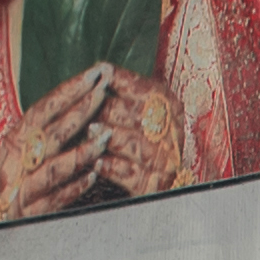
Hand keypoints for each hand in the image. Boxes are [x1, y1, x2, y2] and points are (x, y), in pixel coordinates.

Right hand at [0, 62, 119, 217]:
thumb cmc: (20, 187)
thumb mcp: (28, 155)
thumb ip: (50, 134)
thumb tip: (83, 104)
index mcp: (14, 141)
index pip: (42, 109)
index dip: (68, 90)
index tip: (95, 73)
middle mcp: (14, 161)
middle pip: (49, 131)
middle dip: (79, 109)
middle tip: (105, 90)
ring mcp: (20, 188)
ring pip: (52, 166)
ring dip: (80, 151)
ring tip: (105, 137)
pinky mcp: (29, 214)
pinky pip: (53, 198)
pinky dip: (73, 187)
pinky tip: (94, 177)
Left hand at [89, 70, 192, 197]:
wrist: (156, 189)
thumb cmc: (137, 144)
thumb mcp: (139, 116)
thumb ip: (127, 97)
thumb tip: (101, 71)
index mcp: (170, 110)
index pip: (149, 90)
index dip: (123, 79)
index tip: (101, 70)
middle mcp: (173, 134)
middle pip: (142, 116)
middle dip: (111, 109)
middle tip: (86, 107)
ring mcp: (165, 162)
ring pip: (138, 144)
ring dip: (112, 136)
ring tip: (90, 130)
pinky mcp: (154, 187)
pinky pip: (132, 174)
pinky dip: (113, 167)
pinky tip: (96, 162)